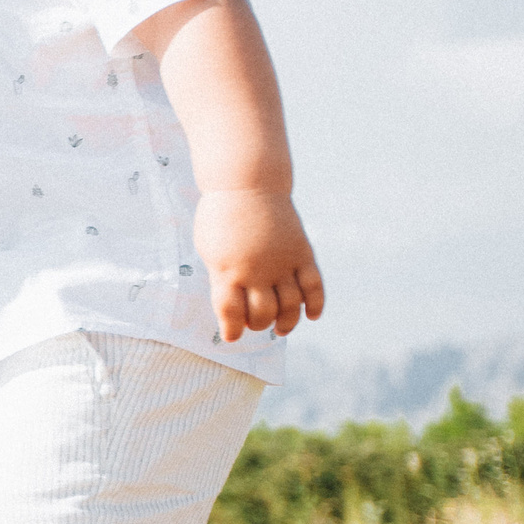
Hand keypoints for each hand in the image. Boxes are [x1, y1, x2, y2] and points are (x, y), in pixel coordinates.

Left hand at [193, 189, 326, 340]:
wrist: (247, 185)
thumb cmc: (221, 218)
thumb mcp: (209, 249)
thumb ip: (220, 277)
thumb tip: (231, 307)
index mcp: (228, 270)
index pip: (231, 312)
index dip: (232, 329)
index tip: (232, 337)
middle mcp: (258, 270)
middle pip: (263, 313)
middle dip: (258, 325)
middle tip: (256, 325)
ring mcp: (283, 262)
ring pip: (290, 305)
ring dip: (286, 322)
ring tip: (280, 328)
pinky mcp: (302, 253)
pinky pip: (314, 286)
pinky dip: (315, 304)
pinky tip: (311, 316)